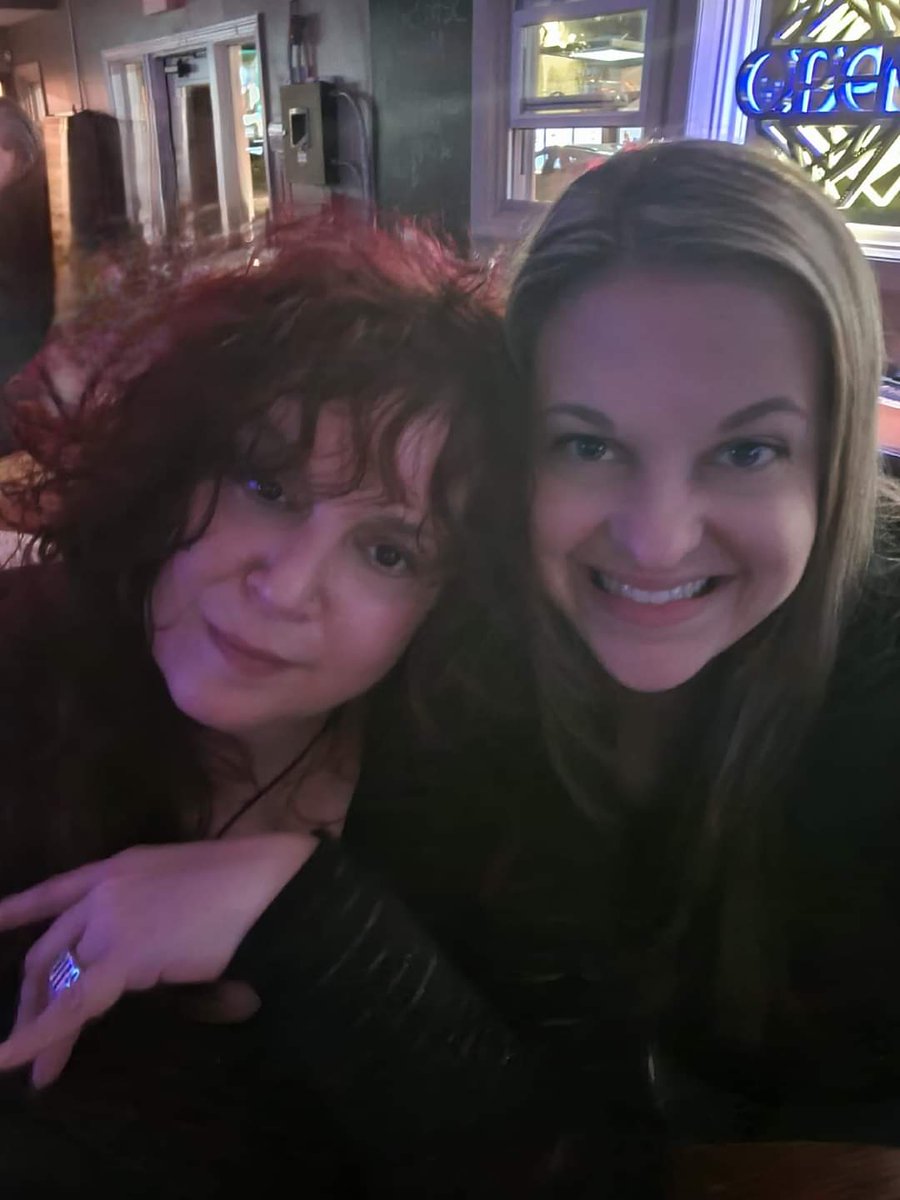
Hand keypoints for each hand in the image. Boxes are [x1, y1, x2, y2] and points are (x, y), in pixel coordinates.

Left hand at [0, 833, 316, 1085]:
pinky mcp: (122, 956)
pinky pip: (72, 1007)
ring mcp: (109, 920)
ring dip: (42, 1027)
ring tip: (38, 1069)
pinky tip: (17, 1061)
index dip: (18, 909)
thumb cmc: (242, 882)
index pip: (54, 890)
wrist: (264, 882)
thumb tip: (146, 952)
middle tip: (26, 1036)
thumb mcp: (180, 882)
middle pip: (49, 949)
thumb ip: (149, 909)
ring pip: (60, 982)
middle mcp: (102, 890)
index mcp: (117, 867)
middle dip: (33, 998)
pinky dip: (39, 1038)